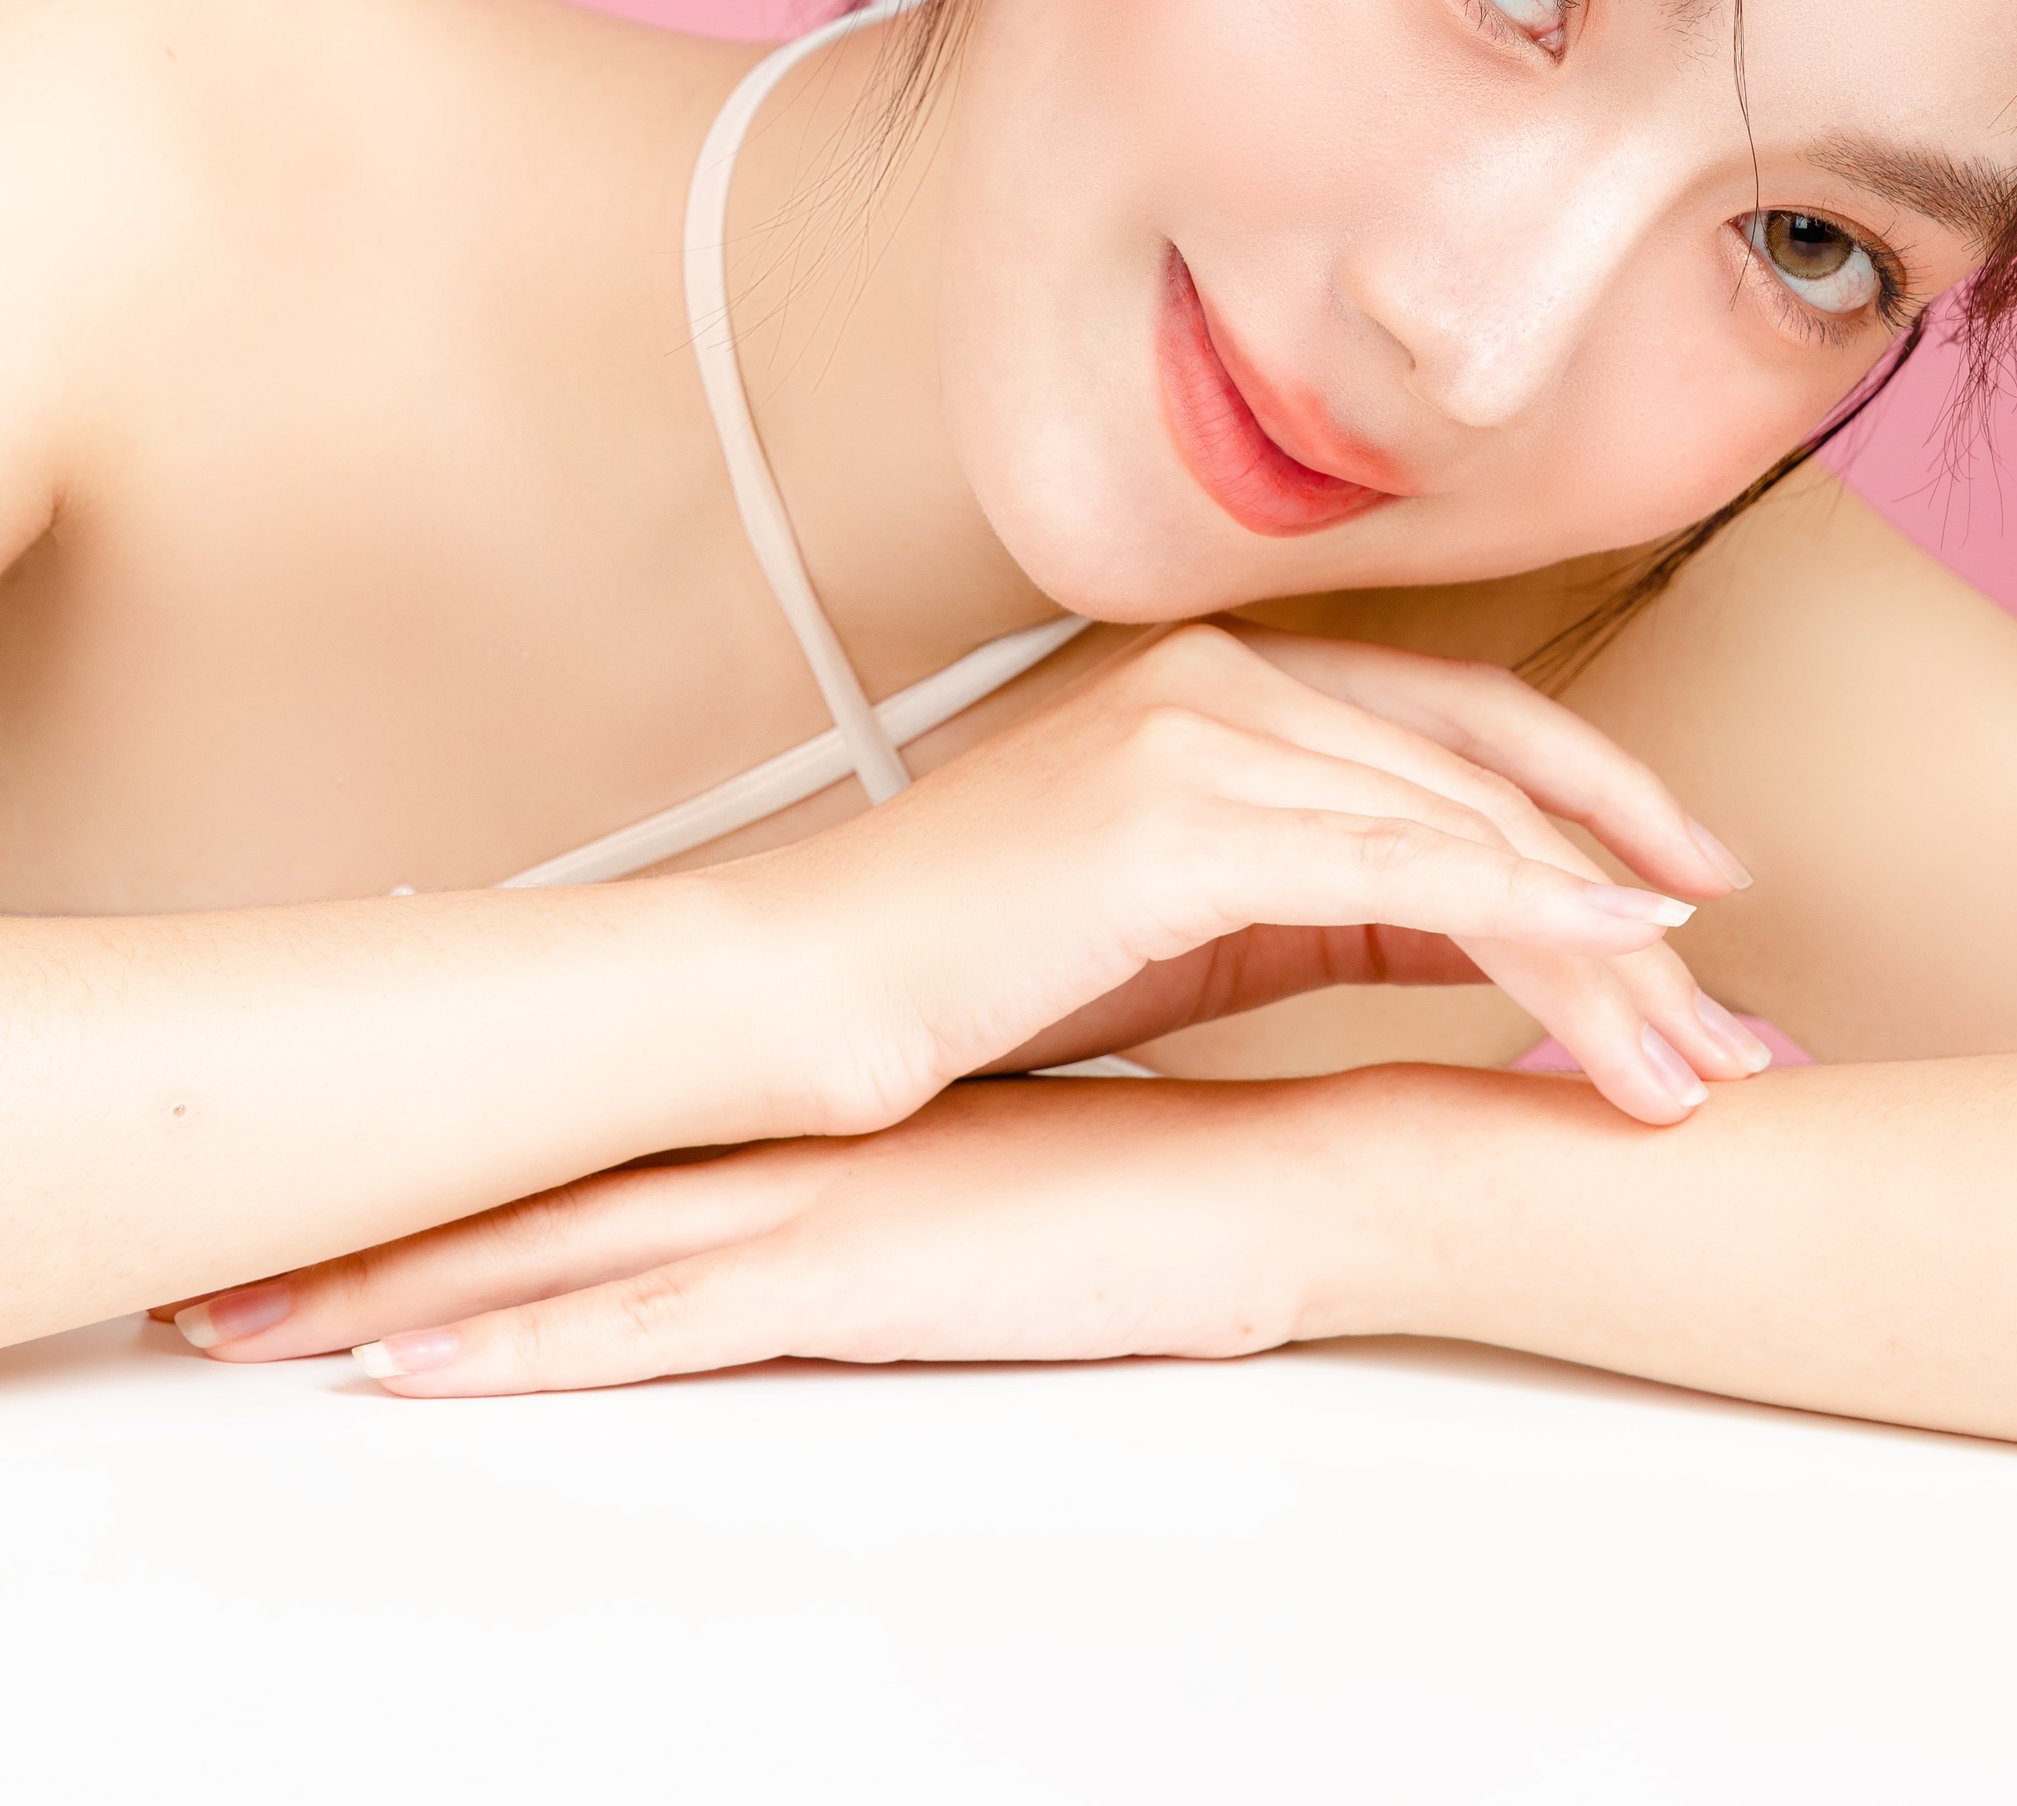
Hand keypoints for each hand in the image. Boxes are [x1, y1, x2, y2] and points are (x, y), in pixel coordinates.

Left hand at [174, 1075, 1419, 1392]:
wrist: (1302, 1189)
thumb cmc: (1196, 1197)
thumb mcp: (1038, 1197)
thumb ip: (947, 1196)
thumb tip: (894, 1221)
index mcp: (838, 1125)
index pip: (621, 1140)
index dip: (481, 1165)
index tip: (358, 1180)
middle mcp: (800, 1151)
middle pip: (551, 1187)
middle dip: (384, 1229)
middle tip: (232, 1272)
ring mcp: (811, 1210)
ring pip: (557, 1253)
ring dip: (402, 1292)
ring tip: (261, 1326)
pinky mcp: (844, 1278)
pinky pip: (637, 1323)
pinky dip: (511, 1347)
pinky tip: (411, 1374)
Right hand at [734, 621, 1767, 1131]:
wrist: (795, 994)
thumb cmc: (974, 968)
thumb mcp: (1191, 922)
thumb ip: (1331, 896)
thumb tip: (1481, 926)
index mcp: (1223, 679)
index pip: (1457, 723)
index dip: (1594, 793)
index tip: (1692, 883)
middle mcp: (1223, 674)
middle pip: (1483, 772)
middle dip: (1628, 887)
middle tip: (1734, 1000)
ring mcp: (1200, 728)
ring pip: (1461, 826)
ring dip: (1600, 944)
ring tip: (1692, 1050)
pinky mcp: (1177, 814)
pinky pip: (1396, 860)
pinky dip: (1524, 907)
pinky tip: (1614, 955)